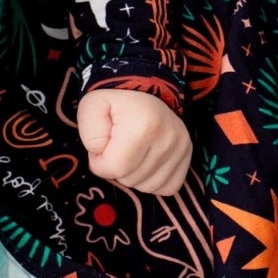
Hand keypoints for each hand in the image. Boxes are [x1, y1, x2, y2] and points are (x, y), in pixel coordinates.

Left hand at [76, 86, 193, 194]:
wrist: (144, 89)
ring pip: (147, 187)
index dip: (99, 162)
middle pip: (130, 179)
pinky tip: (145, 161)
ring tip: (131, 152)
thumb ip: (89, 134)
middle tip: (117, 146)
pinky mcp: (188, 157)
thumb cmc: (115, 103)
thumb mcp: (92, 107)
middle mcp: (168, 139)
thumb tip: (102, 157)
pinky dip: (151, 180)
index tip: (102, 147)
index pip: (114, 168)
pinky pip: (166, 187)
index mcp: (144, 125)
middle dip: (116, 168)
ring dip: (133, 175)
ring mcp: (182, 149)